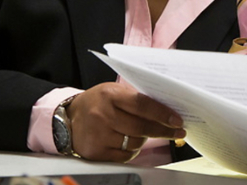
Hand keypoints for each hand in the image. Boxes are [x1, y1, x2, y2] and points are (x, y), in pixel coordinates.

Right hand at [66, 82, 185, 161]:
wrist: (69, 119)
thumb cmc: (98, 102)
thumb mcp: (114, 92)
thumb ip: (136, 98)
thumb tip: (166, 110)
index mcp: (110, 95)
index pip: (142, 105)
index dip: (162, 114)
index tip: (177, 120)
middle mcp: (103, 115)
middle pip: (141, 127)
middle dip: (163, 131)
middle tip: (177, 132)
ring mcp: (98, 135)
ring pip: (134, 143)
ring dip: (145, 139)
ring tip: (146, 133)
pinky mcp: (95, 152)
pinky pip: (124, 155)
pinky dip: (132, 150)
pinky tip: (130, 142)